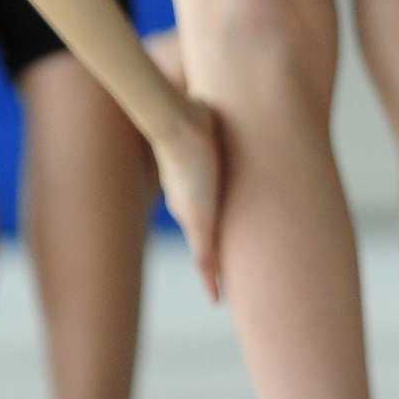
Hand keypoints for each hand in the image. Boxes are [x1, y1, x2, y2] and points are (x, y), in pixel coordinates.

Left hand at [153, 100, 226, 299]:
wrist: (176, 125)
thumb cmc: (192, 117)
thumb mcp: (209, 119)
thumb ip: (213, 117)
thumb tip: (219, 98)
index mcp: (190, 189)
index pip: (201, 219)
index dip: (209, 238)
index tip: (214, 253)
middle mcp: (187, 207)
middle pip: (201, 242)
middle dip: (210, 263)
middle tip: (220, 282)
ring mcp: (191, 217)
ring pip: (204, 256)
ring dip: (212, 276)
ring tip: (222, 298)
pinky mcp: (199, 226)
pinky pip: (206, 264)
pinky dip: (211, 282)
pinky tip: (217, 299)